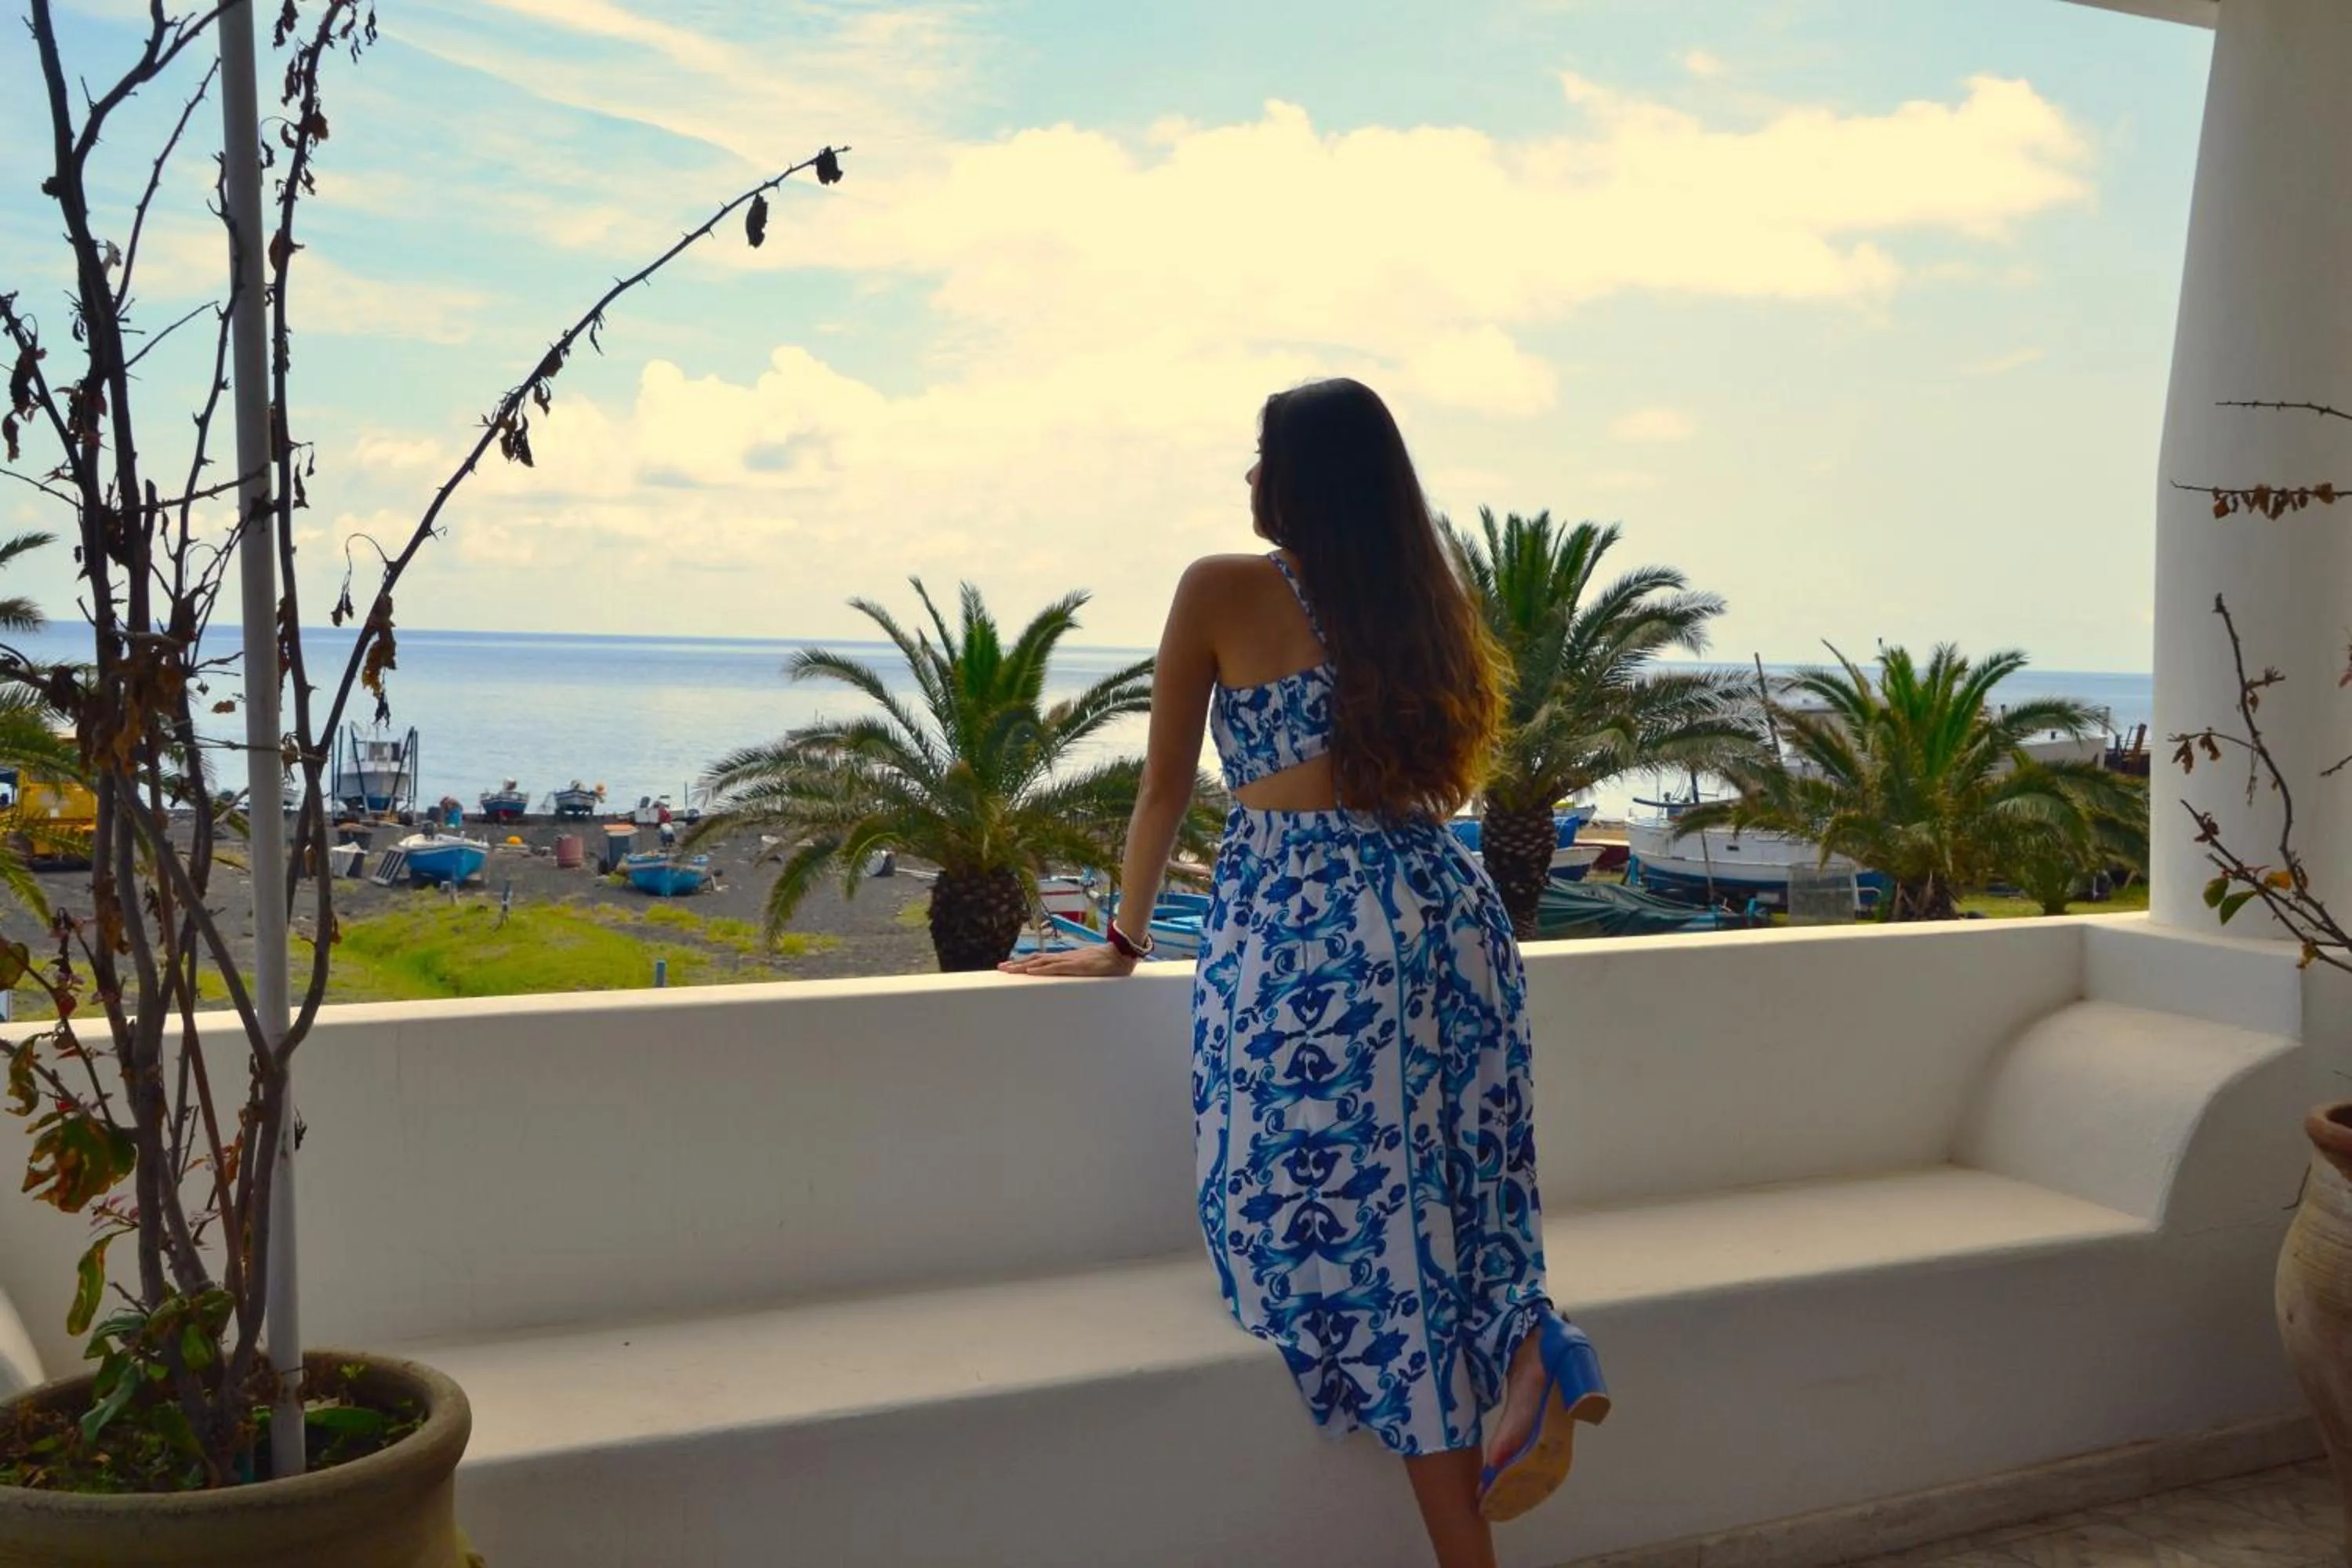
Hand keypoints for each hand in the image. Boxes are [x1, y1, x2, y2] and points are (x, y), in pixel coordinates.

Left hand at [998, 943, 1138, 977]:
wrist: (1119, 955)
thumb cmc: (1106, 962)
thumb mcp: (1087, 969)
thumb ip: (1076, 972)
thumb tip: (1069, 977)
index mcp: (1064, 959)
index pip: (1040, 960)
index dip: (1024, 963)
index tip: (1010, 966)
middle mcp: (1062, 958)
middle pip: (1035, 960)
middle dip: (1017, 964)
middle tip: (1000, 968)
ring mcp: (1068, 961)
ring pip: (1040, 963)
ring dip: (1023, 966)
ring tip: (1009, 969)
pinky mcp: (1074, 966)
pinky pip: (1054, 968)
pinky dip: (1041, 970)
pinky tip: (1030, 972)